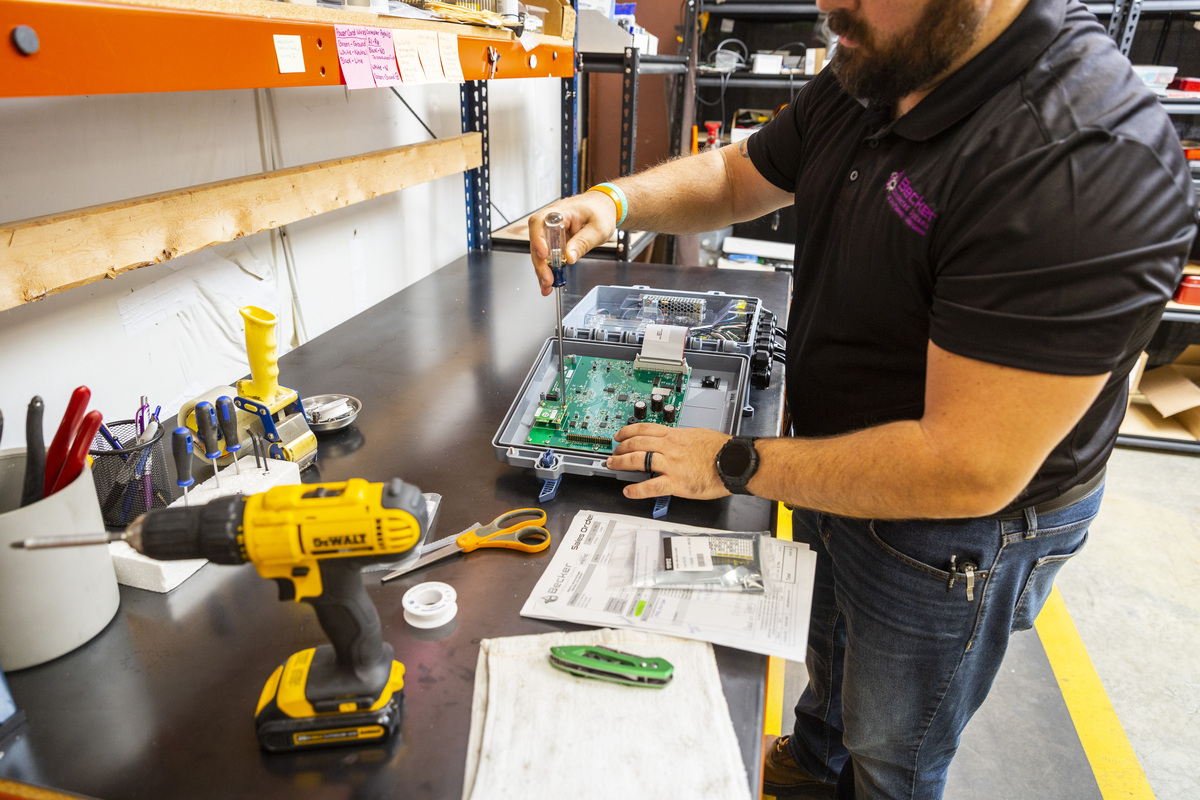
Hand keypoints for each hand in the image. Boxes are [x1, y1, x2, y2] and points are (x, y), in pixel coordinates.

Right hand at [529, 191, 618, 296]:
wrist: (603, 208)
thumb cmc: (601, 211)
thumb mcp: (598, 228)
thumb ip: (583, 242)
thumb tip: (570, 257)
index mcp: (560, 212)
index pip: (540, 222)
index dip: (538, 239)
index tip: (544, 254)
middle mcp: (551, 221)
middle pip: (537, 241)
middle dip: (540, 263)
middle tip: (548, 278)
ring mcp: (552, 232)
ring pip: (540, 251)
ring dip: (542, 269)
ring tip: (547, 285)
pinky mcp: (554, 241)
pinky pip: (548, 255)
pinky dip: (548, 269)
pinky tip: (549, 281)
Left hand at [607, 423, 731, 499]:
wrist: (734, 461)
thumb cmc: (722, 449)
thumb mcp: (698, 435)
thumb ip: (683, 439)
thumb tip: (676, 440)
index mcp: (676, 435)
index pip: (645, 429)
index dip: (628, 431)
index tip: (620, 434)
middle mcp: (670, 447)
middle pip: (637, 443)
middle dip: (620, 447)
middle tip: (613, 452)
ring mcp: (671, 465)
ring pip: (638, 460)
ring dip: (622, 463)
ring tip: (613, 465)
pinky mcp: (676, 482)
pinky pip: (651, 486)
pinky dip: (637, 490)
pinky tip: (628, 492)